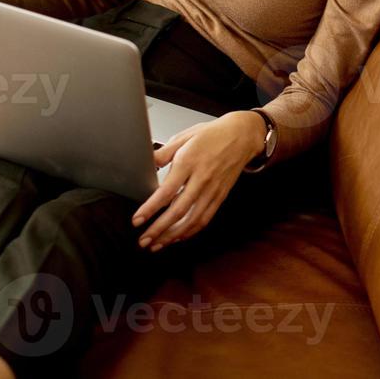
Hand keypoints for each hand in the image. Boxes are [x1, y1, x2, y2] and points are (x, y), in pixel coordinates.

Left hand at [133, 111, 263, 251]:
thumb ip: (163, 152)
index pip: (166, 192)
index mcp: (189, 162)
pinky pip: (205, 219)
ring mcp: (212, 190)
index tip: (137, 220)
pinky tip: (178, 237)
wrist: (242, 136)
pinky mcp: (220, 196)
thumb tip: (146, 163)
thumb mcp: (184, 136)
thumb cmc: (212, 135)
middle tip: (143, 240)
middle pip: (178, 211)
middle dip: (158, 229)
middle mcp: (201, 179)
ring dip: (173, 236)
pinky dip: (190, 231)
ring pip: (192, 220)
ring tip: (157, 244)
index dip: (150, 209)